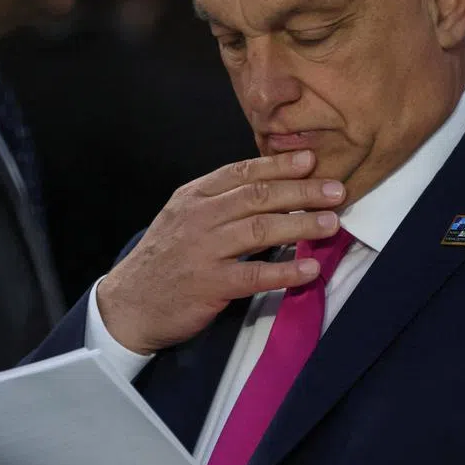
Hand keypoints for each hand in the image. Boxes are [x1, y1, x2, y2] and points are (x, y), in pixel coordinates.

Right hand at [96, 151, 345, 354]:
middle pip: (257, 197)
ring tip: (332, 223)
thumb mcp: (182, 218)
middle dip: (301, 191)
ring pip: (260, 230)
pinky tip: (309, 269)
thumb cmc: (164, 260)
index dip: (280, 166)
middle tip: (336, 190)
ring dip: (301, 224)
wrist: (128, 303)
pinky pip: (255, 275)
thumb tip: (268, 187)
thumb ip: (218, 201)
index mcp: (194, 197)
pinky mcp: (210, 284)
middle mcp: (199, 218)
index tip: (311, 161)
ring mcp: (204, 251)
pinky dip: (286, 271)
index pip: (242, 173)